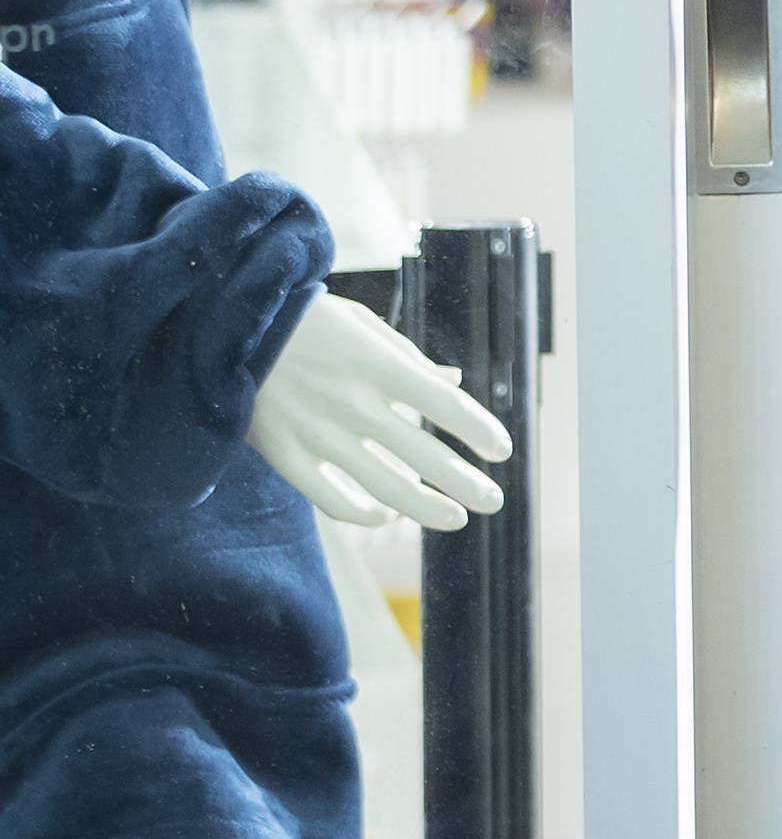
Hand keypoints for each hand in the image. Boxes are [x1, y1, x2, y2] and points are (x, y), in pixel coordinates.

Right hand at [244, 294, 513, 532]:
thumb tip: (453, 385)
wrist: (223, 326)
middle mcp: (354, 403)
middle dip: (467, 484)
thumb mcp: (363, 325)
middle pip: (426, 457)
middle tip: (493, 499)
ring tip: (455, 517)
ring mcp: (317, 433)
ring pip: (385, 487)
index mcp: (379, 366)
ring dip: (426, 509)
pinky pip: (331, 499)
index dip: (482, 432)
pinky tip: (385, 515)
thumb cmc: (303, 321)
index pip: (448, 408)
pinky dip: (362, 514)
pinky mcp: (284, 454)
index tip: (501, 450)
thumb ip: (410, 359)